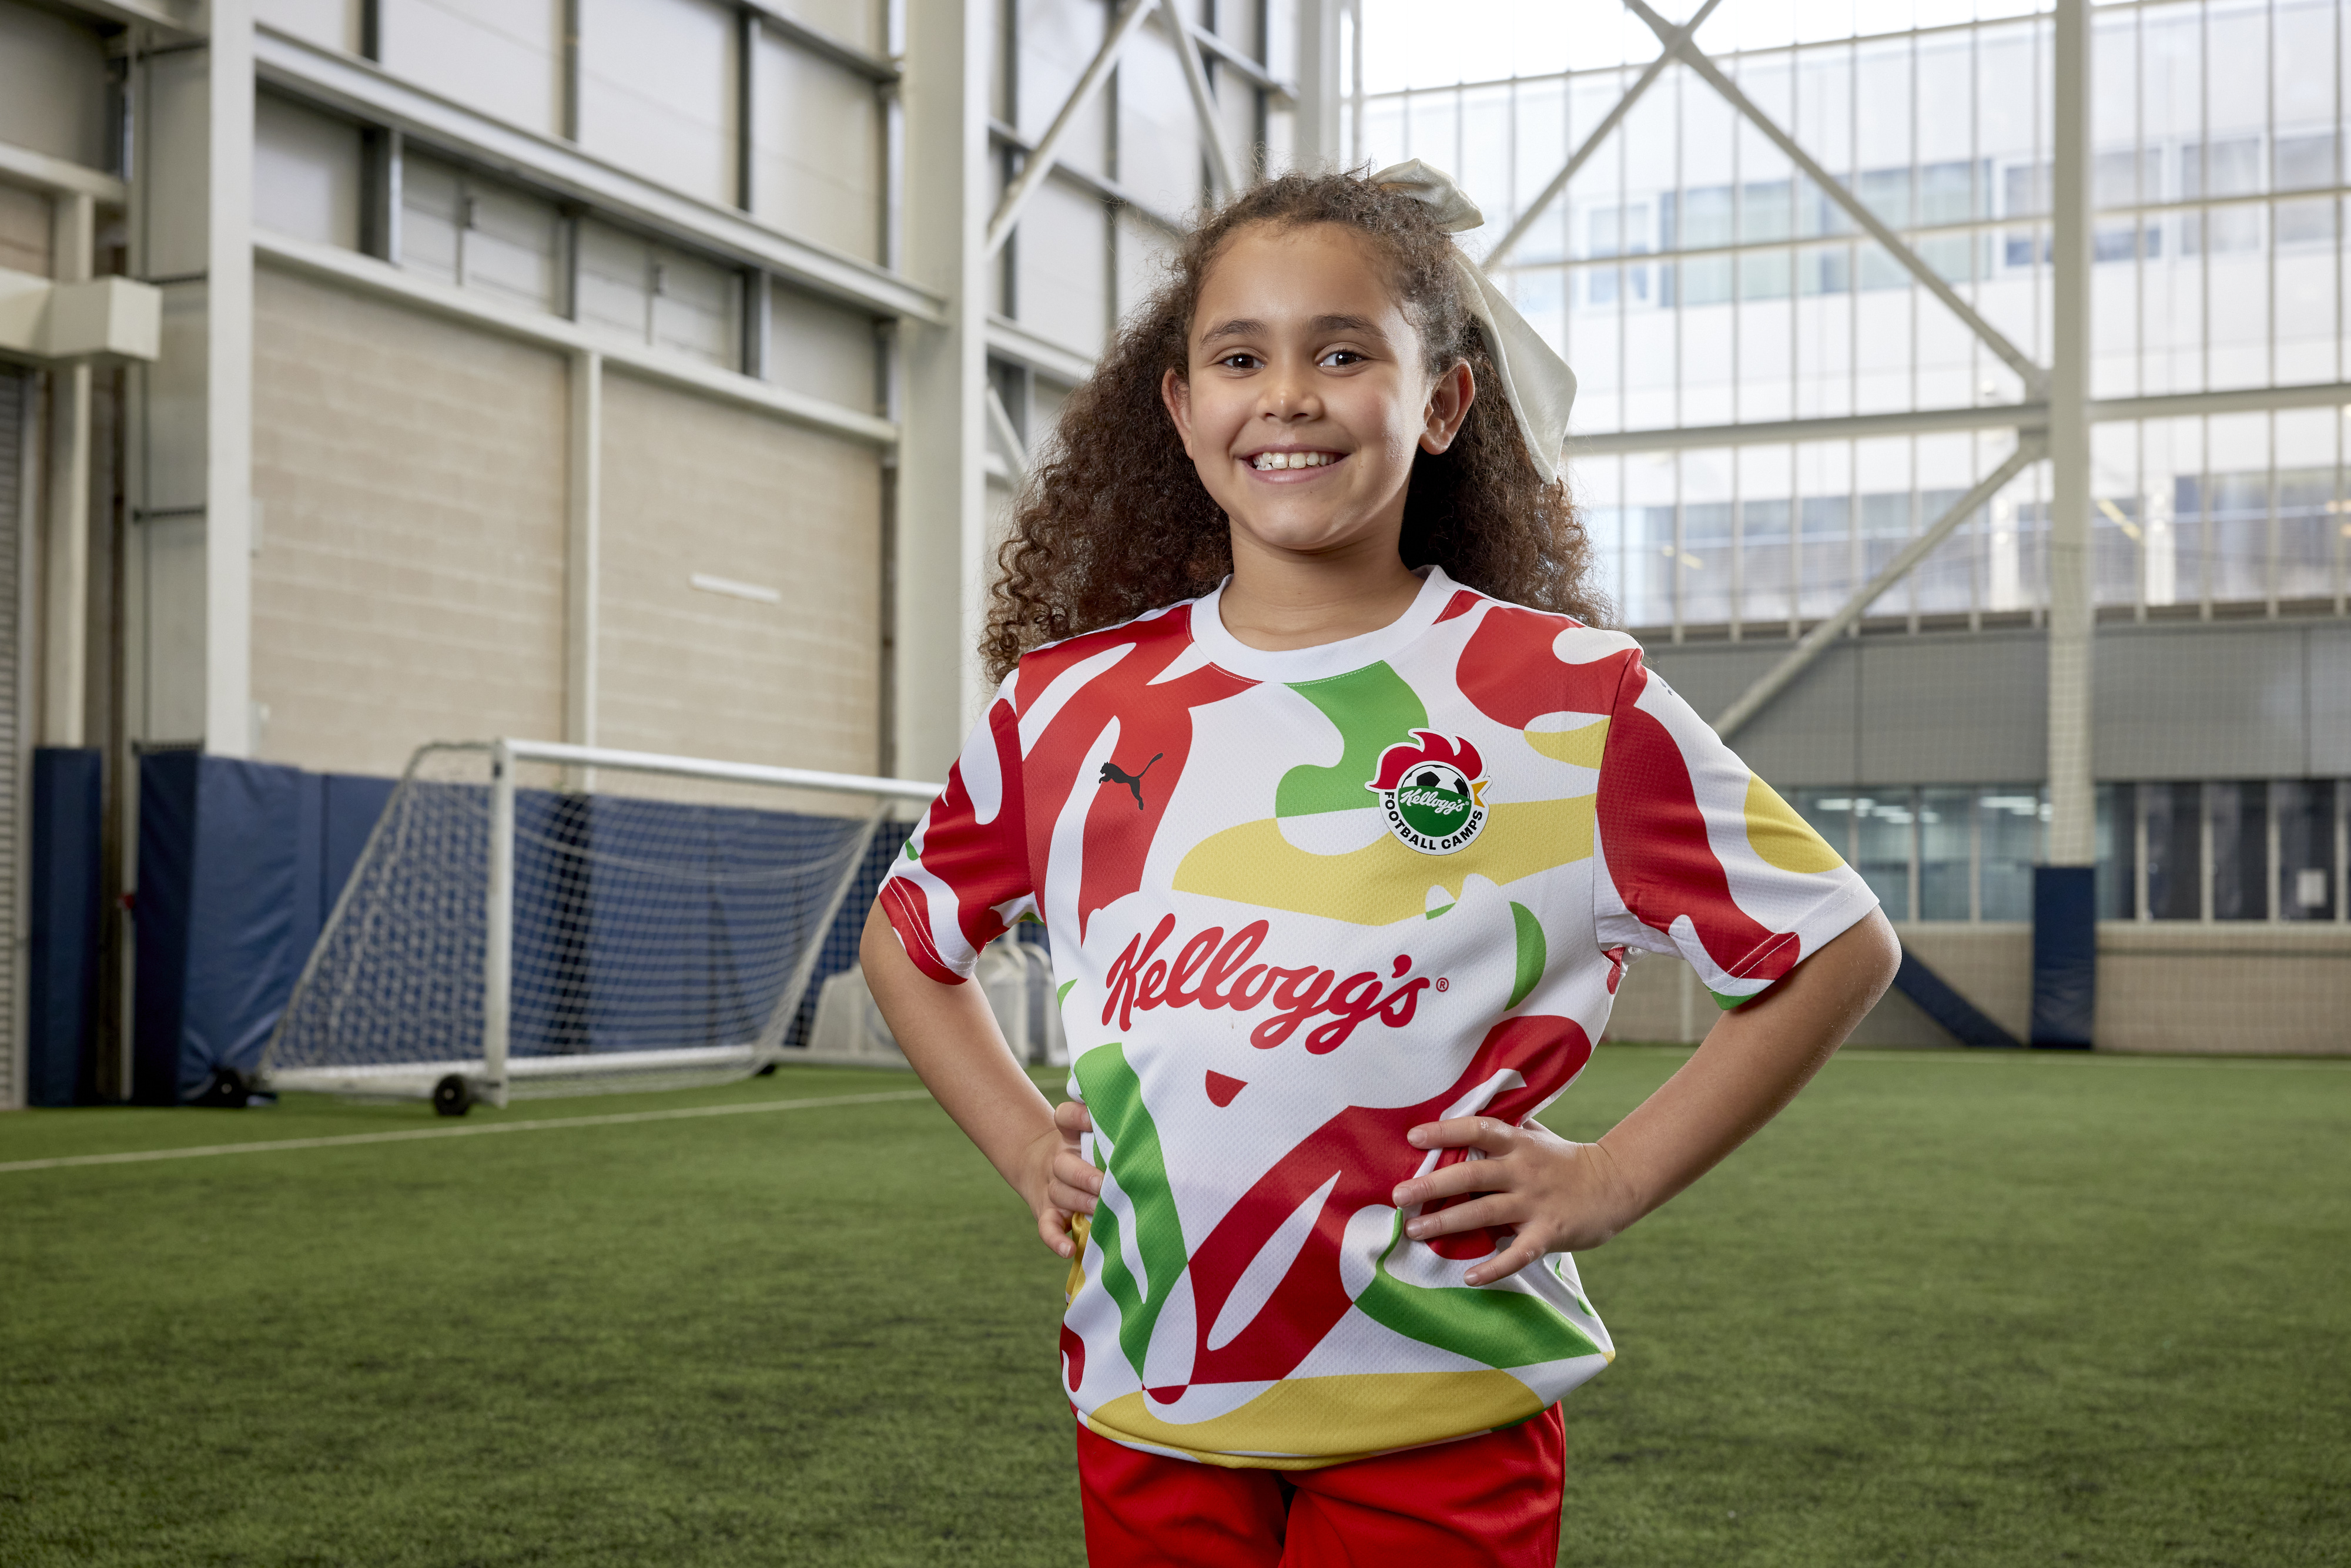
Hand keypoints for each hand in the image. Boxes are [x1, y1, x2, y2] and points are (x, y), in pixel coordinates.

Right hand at [1024, 1099, 1102, 1258]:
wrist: (1040, 1166)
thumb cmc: (1084, 1152)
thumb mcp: (1090, 1135)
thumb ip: (1111, 1133)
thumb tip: (1150, 1129)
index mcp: (1070, 1136)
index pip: (1064, 1117)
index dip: (1077, 1117)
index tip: (1094, 1119)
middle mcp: (1059, 1160)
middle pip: (1063, 1164)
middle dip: (1085, 1175)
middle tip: (1105, 1183)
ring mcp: (1051, 1187)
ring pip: (1059, 1193)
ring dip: (1079, 1202)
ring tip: (1100, 1208)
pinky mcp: (1046, 1212)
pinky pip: (1046, 1227)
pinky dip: (1056, 1240)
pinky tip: (1069, 1249)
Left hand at [1390, 1117, 1642, 1285]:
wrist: (1616, 1184)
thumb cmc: (1566, 1159)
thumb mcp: (1537, 1135)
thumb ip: (1506, 1126)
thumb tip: (1466, 1110)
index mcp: (1519, 1143)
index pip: (1478, 1130)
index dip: (1445, 1132)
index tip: (1413, 1136)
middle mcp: (1523, 1171)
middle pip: (1472, 1176)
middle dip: (1432, 1186)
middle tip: (1397, 1196)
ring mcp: (1535, 1203)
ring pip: (1485, 1214)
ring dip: (1447, 1224)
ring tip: (1414, 1231)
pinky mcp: (1548, 1233)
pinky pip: (1517, 1253)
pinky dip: (1494, 1267)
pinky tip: (1469, 1277)